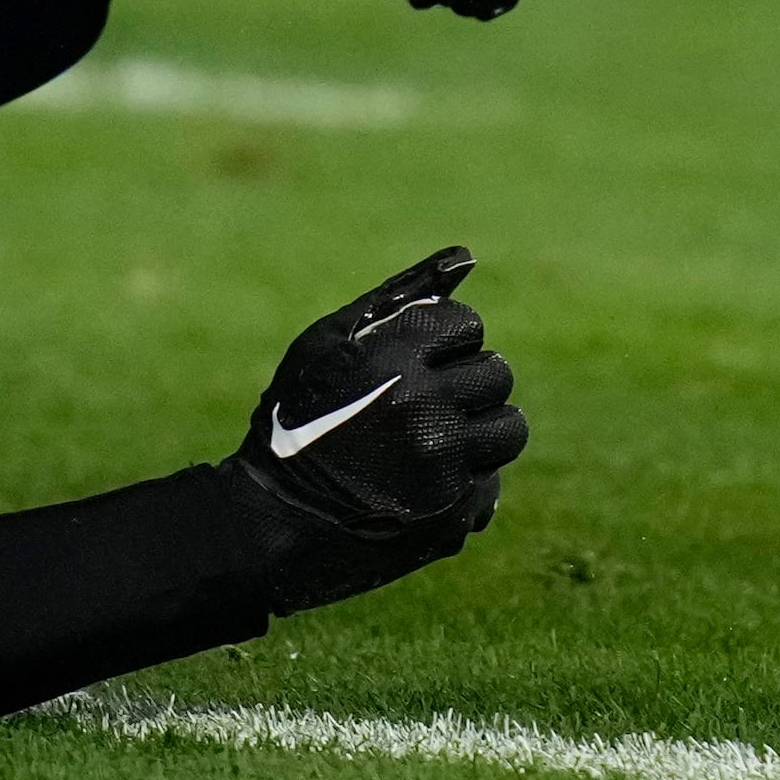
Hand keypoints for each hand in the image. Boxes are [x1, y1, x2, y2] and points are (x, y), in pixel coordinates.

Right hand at [221, 248, 527, 612]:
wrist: (270, 522)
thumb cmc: (295, 418)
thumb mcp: (329, 343)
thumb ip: (399, 296)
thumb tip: (465, 257)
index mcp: (396, 361)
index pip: (468, 325)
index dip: (443, 340)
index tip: (417, 358)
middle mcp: (426, 413)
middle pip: (496, 374)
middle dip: (467, 380)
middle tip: (430, 398)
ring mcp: (444, 470)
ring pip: (509, 429)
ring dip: (480, 427)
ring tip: (438, 435)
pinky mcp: (455, 516)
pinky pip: (490, 481)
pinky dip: (465, 478)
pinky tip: (422, 481)